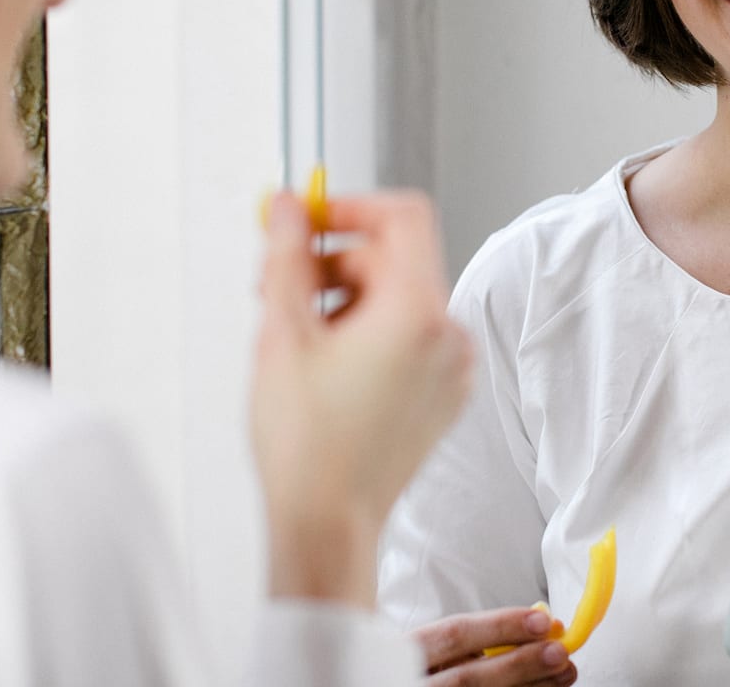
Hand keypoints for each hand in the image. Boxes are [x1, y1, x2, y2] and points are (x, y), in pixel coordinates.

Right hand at [251, 190, 474, 606]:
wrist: (329, 524)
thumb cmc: (305, 442)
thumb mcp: (282, 333)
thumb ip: (287, 255)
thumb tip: (289, 204)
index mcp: (417, 312)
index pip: (403, 217)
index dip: (352, 207)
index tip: (307, 219)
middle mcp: (448, 334)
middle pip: (395, 260)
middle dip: (334, 261)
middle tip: (277, 284)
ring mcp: (453, 367)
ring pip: (400, 300)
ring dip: (348, 298)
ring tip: (296, 334)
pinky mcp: (445, 394)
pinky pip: (411, 338)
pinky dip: (371, 333)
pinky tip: (327, 365)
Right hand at [414, 608, 576, 686]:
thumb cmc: (427, 669)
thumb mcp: (437, 647)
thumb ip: (478, 637)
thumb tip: (539, 625)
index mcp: (405, 651)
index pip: (454, 634)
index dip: (500, 626)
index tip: (542, 621)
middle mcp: (410, 682)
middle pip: (468, 678)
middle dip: (519, 663)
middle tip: (560, 653)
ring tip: (562, 673)